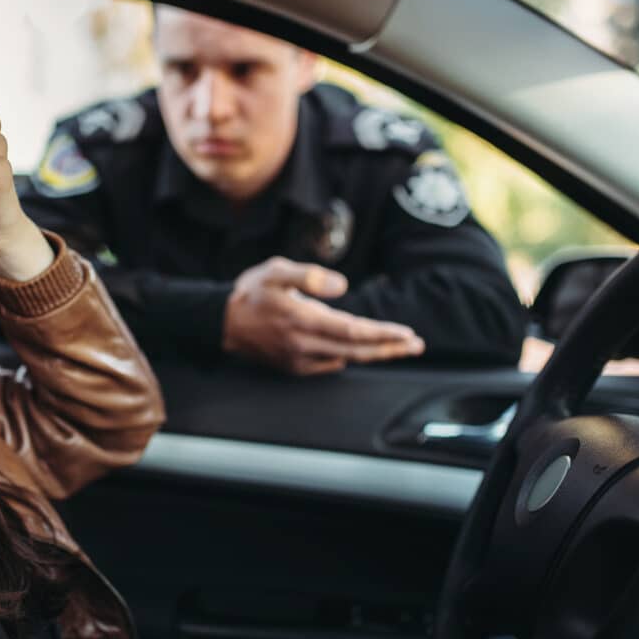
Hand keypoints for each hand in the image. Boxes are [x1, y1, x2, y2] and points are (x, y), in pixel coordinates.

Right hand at [222, 257, 424, 374]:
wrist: (222, 322)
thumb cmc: (251, 292)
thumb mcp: (276, 271)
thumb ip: (309, 275)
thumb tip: (342, 286)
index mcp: (302, 320)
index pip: (352, 331)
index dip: (382, 334)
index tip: (406, 334)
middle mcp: (303, 345)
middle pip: (356, 351)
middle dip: (389, 349)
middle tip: (416, 345)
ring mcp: (298, 360)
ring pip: (346, 360)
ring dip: (374, 354)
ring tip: (398, 347)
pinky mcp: (294, 367)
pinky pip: (330, 365)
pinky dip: (350, 358)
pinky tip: (362, 350)